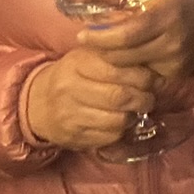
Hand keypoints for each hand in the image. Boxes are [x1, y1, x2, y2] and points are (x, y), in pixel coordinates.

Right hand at [22, 50, 156, 150]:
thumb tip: (154, 62)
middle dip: (144, 98)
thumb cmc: (75, 75)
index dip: (144, 77)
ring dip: (134, 116)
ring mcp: (69, 114)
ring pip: (117, 120)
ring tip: (136, 110)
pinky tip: (120, 122)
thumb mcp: (90, 56)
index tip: (155, 80)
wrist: (38, 103)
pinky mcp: (72, 137)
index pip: (118, 70)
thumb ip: (118, 56)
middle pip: (120, 97)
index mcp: (78, 63)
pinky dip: (121, 131)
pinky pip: (109, 137)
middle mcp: (70, 88)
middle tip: (150, 98)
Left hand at [83, 0, 193, 81]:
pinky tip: (127, 57)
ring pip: (131, 69)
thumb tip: (91, 0)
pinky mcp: (177, 73)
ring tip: (105, 49)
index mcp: (167, 14)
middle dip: (102, 51)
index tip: (82, 35)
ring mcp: (176, 60)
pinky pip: (145, 74)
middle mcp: (172, 41)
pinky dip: (132, 67)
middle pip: (124, 56)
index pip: (125, 34)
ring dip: (114, 61)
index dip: (99, 38)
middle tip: (89, 42)